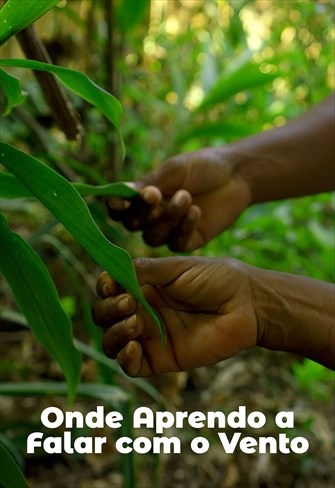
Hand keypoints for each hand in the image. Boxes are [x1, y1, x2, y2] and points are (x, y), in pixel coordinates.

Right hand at [92, 257, 257, 375]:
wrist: (246, 304)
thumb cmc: (216, 279)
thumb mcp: (177, 268)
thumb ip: (144, 270)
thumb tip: (110, 272)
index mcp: (145, 287)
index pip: (110, 290)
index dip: (104, 288)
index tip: (111, 284)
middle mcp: (143, 311)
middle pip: (105, 316)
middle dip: (108, 310)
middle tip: (129, 303)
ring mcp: (151, 336)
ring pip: (113, 342)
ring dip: (113, 333)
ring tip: (134, 322)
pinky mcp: (162, 359)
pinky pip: (132, 366)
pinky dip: (124, 359)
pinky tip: (133, 347)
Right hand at [107, 147, 251, 250]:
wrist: (236, 174)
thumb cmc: (202, 166)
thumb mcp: (173, 170)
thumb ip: (148, 183)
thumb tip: (121, 192)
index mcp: (143, 196)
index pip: (119, 208)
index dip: (114, 206)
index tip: (118, 200)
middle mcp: (152, 216)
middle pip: (132, 225)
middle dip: (141, 212)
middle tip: (154, 194)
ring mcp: (170, 230)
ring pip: (153, 237)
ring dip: (167, 218)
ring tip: (186, 196)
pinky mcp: (189, 241)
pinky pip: (177, 243)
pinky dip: (184, 228)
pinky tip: (197, 211)